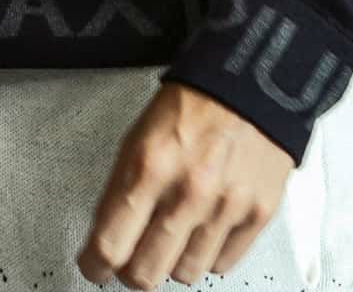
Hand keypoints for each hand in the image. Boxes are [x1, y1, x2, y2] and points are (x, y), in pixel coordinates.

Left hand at [76, 81, 293, 288]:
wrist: (252, 81)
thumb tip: (108, 236)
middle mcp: (188, 191)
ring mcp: (225, 206)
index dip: (95, 265)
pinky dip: (209, 252)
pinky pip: (222, 264)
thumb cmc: (194, 102)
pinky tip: (205, 226)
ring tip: (175, 233)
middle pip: (145, 274)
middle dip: (132, 271)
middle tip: (133, 256)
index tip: (95, 265)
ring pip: (184, 274)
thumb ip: (122, 188)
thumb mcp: (139, 135)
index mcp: (150, 165)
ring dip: (173, 260)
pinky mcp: (258, 213)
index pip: (109, 246)